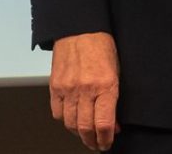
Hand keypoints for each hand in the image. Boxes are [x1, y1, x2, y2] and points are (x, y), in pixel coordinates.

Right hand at [48, 31, 119, 149]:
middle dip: (92, 141)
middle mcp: (85, 89)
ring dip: (78, 134)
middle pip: (85, 128)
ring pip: (69, 124)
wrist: (80, 28)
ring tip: (85, 135)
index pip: (103, 123)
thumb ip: (114, 99)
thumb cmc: (102, 46)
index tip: (107, 143)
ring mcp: (67, 88)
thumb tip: (113, 124)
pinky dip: (64, 120)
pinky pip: (57, 113)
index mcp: (105, 85)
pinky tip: (71, 119)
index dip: (105, 139)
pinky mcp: (54, 86)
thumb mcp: (116, 72)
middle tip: (96, 144)